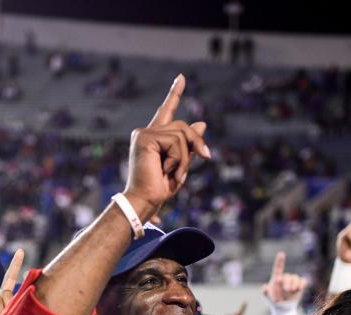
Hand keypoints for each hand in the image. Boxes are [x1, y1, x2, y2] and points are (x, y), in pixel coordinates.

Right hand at [123, 74, 210, 214]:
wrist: (144, 202)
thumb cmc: (159, 189)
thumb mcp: (181, 165)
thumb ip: (190, 145)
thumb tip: (203, 122)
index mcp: (154, 137)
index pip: (166, 111)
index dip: (174, 94)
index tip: (182, 77)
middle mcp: (147, 132)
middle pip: (184, 126)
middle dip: (197, 143)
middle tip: (206, 156)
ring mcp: (144, 133)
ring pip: (182, 134)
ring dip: (186, 157)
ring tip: (175, 174)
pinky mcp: (145, 137)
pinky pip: (176, 141)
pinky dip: (179, 159)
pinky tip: (166, 170)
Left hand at [262, 252, 306, 304]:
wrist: (283, 308)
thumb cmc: (274, 301)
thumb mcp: (267, 298)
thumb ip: (265, 293)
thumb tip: (265, 286)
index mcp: (276, 278)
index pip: (278, 268)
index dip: (280, 260)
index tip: (281, 253)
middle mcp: (285, 277)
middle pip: (287, 276)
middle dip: (287, 283)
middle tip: (286, 290)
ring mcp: (293, 281)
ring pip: (295, 278)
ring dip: (294, 284)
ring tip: (291, 291)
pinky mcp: (300, 285)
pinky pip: (303, 281)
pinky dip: (301, 284)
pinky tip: (298, 289)